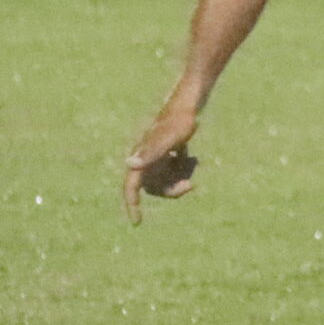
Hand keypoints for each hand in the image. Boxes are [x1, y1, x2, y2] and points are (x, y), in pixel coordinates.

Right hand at [123, 105, 200, 224]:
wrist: (189, 102)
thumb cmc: (179, 119)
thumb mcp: (169, 138)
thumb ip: (151, 152)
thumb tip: (130, 165)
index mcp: (141, 158)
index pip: (130, 187)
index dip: (131, 205)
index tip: (137, 222)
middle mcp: (146, 157)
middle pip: (154, 187)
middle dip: (171, 190)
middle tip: (190, 184)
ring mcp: (158, 154)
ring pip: (166, 178)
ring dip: (180, 176)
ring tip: (193, 162)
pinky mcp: (169, 150)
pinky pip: (175, 169)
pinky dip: (184, 168)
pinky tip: (192, 156)